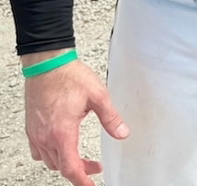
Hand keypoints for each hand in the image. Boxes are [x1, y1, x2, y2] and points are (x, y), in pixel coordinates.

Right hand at [23, 55, 128, 185]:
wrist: (47, 64)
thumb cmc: (69, 76)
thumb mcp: (97, 95)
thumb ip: (110, 117)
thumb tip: (122, 133)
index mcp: (63, 132)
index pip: (71, 167)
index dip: (82, 181)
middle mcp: (46, 137)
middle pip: (61, 166)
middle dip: (79, 170)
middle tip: (94, 166)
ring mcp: (36, 133)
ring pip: (49, 160)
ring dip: (65, 162)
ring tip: (80, 157)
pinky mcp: (31, 127)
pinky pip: (38, 151)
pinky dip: (50, 154)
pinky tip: (60, 146)